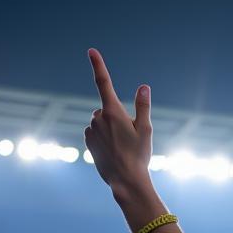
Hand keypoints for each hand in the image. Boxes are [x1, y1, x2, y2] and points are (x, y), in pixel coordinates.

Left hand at [85, 49, 153, 198]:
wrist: (125, 180)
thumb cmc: (138, 155)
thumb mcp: (145, 129)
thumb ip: (143, 106)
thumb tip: (144, 86)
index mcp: (112, 111)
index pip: (103, 82)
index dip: (98, 65)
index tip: (91, 51)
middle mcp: (98, 118)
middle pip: (107, 109)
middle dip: (116, 117)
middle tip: (130, 136)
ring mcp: (90, 130)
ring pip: (101, 122)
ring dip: (110, 129)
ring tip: (122, 147)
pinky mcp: (87, 141)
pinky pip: (95, 133)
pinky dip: (103, 138)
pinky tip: (113, 152)